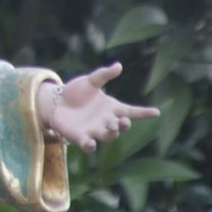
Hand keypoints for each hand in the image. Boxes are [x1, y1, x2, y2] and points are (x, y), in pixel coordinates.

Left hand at [45, 62, 160, 151]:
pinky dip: (90, 145)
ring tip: (113, 128)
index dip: (144, 112)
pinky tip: (91, 143)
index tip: (156, 112)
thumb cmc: (76, 92)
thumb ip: (104, 75)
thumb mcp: (90, 81)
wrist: (55, 102)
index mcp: (111, 108)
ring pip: (108, 136)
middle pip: (120, 126)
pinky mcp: (81, 137)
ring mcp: (94, 130)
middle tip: (122, 121)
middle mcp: (106, 121)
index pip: (131, 111)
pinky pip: (88, 145)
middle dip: (123, 125)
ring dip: (111, 134)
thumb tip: (119, 65)